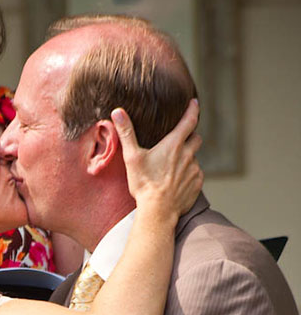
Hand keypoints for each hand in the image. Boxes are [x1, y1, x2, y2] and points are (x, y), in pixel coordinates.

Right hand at [112, 99, 202, 218]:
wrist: (158, 211)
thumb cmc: (144, 184)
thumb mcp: (132, 157)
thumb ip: (126, 132)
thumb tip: (117, 111)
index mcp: (174, 145)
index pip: (189, 120)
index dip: (193, 110)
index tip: (194, 103)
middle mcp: (188, 155)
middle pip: (196, 138)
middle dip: (190, 137)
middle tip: (179, 142)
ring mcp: (194, 170)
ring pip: (194, 158)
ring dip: (187, 159)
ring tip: (172, 169)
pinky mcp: (197, 184)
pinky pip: (196, 175)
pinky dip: (188, 175)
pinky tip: (176, 183)